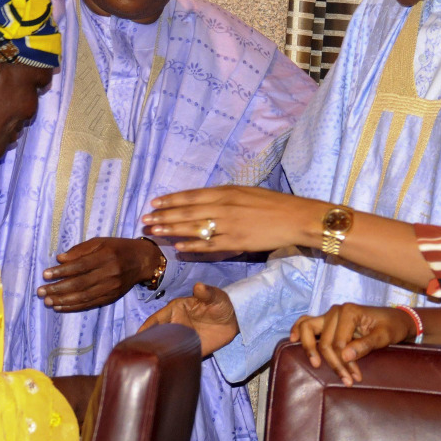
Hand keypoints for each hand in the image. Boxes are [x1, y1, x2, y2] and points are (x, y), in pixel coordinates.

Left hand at [37, 237, 161, 312]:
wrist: (142, 261)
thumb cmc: (118, 248)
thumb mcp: (100, 242)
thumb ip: (80, 249)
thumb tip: (60, 259)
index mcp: (106, 256)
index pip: (80, 266)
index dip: (62, 271)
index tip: (45, 274)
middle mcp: (109, 273)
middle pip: (80, 283)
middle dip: (58, 288)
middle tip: (41, 291)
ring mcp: (111, 288)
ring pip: (84, 297)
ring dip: (63, 301)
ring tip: (47, 301)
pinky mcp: (111, 297)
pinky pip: (90, 304)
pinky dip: (74, 307)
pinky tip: (61, 307)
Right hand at [138, 283, 238, 355]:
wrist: (236, 320)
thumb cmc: (221, 304)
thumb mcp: (216, 297)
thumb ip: (206, 293)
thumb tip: (198, 286)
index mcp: (175, 310)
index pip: (156, 320)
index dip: (146, 328)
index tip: (137, 337)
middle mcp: (175, 325)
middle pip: (156, 335)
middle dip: (146, 343)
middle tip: (137, 355)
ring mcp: (182, 338)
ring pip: (165, 346)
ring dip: (157, 354)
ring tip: (146, 364)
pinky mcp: (191, 349)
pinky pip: (178, 356)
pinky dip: (171, 362)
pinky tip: (163, 369)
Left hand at [142, 185, 321, 253]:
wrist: (295, 218)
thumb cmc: (272, 203)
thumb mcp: (245, 192)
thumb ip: (224, 197)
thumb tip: (205, 200)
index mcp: (226, 192)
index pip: (191, 196)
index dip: (171, 200)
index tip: (153, 202)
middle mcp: (223, 207)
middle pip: (187, 212)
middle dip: (164, 216)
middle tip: (145, 219)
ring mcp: (228, 226)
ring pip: (194, 229)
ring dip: (172, 231)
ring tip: (154, 232)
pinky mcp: (236, 243)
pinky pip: (209, 245)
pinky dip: (192, 246)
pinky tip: (178, 248)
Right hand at [289, 303, 414, 385]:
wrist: (394, 319)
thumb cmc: (390, 326)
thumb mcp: (383, 337)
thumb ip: (364, 345)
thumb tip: (345, 356)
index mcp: (349, 312)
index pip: (338, 342)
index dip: (345, 363)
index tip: (355, 377)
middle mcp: (335, 311)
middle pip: (325, 341)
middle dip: (334, 363)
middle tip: (346, 380)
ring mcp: (329, 314)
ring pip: (308, 329)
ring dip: (311, 349)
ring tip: (316, 364)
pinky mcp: (326, 320)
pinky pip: (306, 322)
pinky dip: (298, 330)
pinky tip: (293, 340)